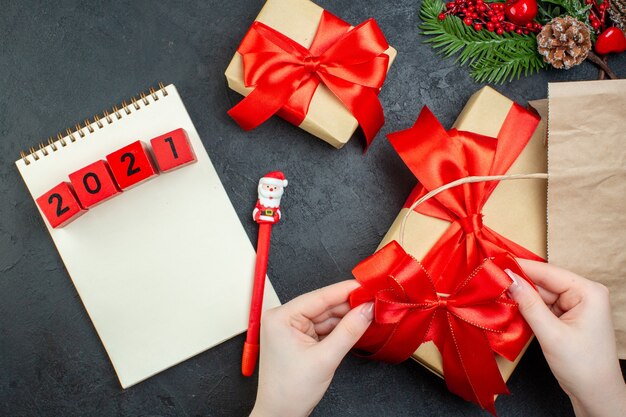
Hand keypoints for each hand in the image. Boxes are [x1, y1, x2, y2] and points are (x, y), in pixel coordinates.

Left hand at [250, 280, 372, 416]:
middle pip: (323, 305)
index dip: (345, 290)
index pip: (319, 296)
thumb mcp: (325, 358)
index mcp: (281, 317)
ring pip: (325, 316)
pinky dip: (339, 328)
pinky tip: (356, 325)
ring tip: (369, 313)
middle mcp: (283, 318)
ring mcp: (291, 328)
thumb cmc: (290, 391)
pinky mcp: (299, 338)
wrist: (279, 415)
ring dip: (346, 317)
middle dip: (349, 305)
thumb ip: (349, 331)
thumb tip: (367, 309)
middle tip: (374, 301)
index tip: (367, 286)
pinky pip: (323, 327)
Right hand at [507, 260, 625, 416]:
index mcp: (588, 292)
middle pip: (543, 282)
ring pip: (540, 295)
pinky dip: (527, 308)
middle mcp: (584, 294)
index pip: (549, 272)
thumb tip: (509, 278)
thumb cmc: (583, 367)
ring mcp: (576, 306)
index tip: (495, 263)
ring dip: (521, 298)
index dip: (521, 267)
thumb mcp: (551, 334)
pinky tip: (510, 307)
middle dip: (519, 284)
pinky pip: (543, 306)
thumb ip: (529, 304)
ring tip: (496, 294)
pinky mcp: (567, 317)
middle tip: (490, 281)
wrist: (596, 396)